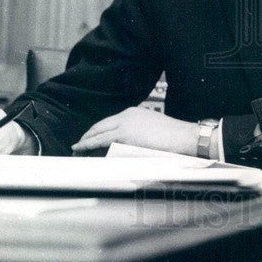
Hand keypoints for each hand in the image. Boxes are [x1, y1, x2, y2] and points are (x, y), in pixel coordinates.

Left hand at [71, 107, 200, 155]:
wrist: (184, 137)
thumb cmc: (174, 138)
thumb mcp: (152, 131)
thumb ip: (138, 134)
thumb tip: (130, 145)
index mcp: (134, 112)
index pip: (110, 122)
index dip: (98, 130)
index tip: (90, 138)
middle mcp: (127, 115)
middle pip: (100, 125)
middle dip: (88, 135)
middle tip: (78, 144)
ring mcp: (125, 123)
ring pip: (98, 132)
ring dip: (86, 140)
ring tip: (77, 149)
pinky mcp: (125, 134)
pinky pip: (101, 140)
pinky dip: (89, 144)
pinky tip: (82, 149)